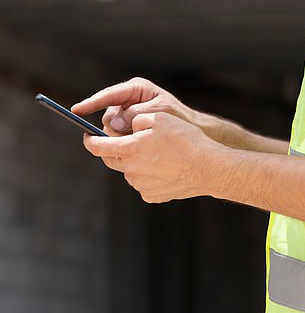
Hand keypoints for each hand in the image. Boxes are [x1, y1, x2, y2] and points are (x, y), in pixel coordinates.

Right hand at [72, 77, 192, 135]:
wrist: (190, 129)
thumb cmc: (178, 117)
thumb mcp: (160, 113)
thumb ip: (137, 114)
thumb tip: (113, 123)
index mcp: (136, 89)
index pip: (109, 95)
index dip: (91, 103)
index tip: (76, 110)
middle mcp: (128, 99)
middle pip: (107, 114)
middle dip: (112, 128)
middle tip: (126, 137)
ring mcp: (127, 113)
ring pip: (111, 128)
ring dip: (120, 137)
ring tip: (139, 141)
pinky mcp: (129, 126)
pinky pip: (118, 135)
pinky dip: (124, 141)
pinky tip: (136, 145)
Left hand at [83, 111, 219, 202]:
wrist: (208, 167)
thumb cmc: (186, 140)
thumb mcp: (159, 117)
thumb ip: (135, 119)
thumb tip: (125, 127)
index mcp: (129, 149)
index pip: (97, 146)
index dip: (90, 140)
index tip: (88, 136)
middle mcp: (130, 170)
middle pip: (111, 160)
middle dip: (112, 150)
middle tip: (124, 141)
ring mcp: (141, 185)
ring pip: (128, 171)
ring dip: (134, 162)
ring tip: (155, 154)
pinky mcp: (152, 195)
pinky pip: (143, 183)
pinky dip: (148, 175)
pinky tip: (164, 168)